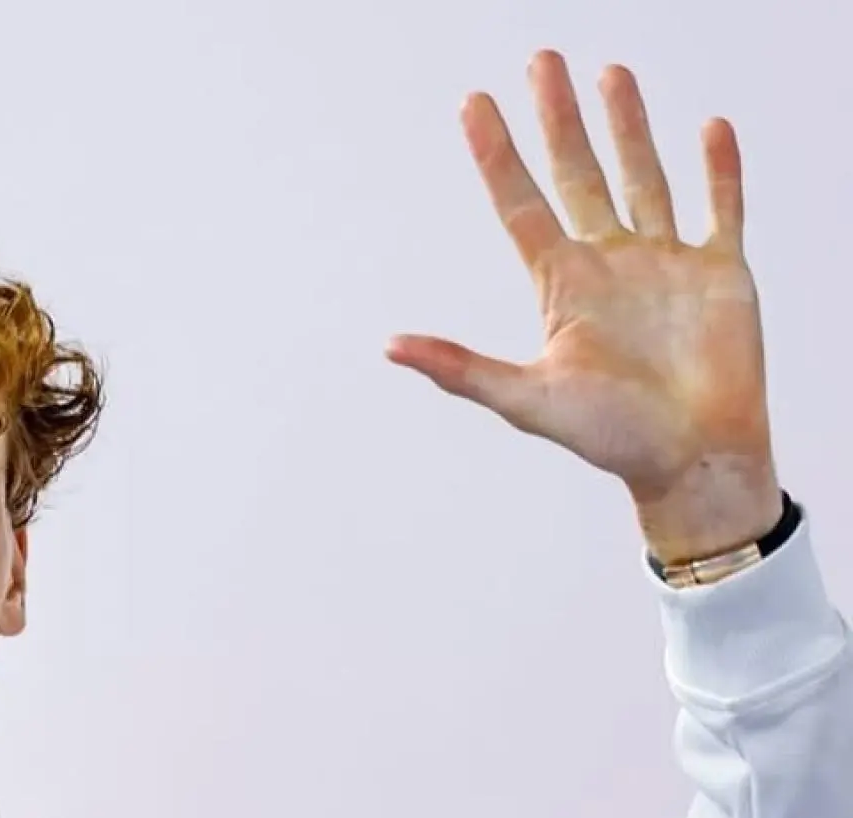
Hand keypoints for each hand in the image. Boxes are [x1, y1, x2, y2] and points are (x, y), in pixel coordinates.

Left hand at [386, 50, 782, 563]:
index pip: (520, 203)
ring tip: (609, 74)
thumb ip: (462, 369)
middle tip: (541, 61)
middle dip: (558, 119)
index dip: (497, 155)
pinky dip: (718, 170)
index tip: (473, 104)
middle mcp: (609, 265)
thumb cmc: (612, 440)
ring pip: (642, 177)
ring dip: (627, 128)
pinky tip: (709, 128)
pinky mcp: (721, 275)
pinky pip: (720, 209)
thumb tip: (391, 347)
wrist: (694, 462)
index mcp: (562, 286)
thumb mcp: (527, 400)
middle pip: (577, 174)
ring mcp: (664, 265)